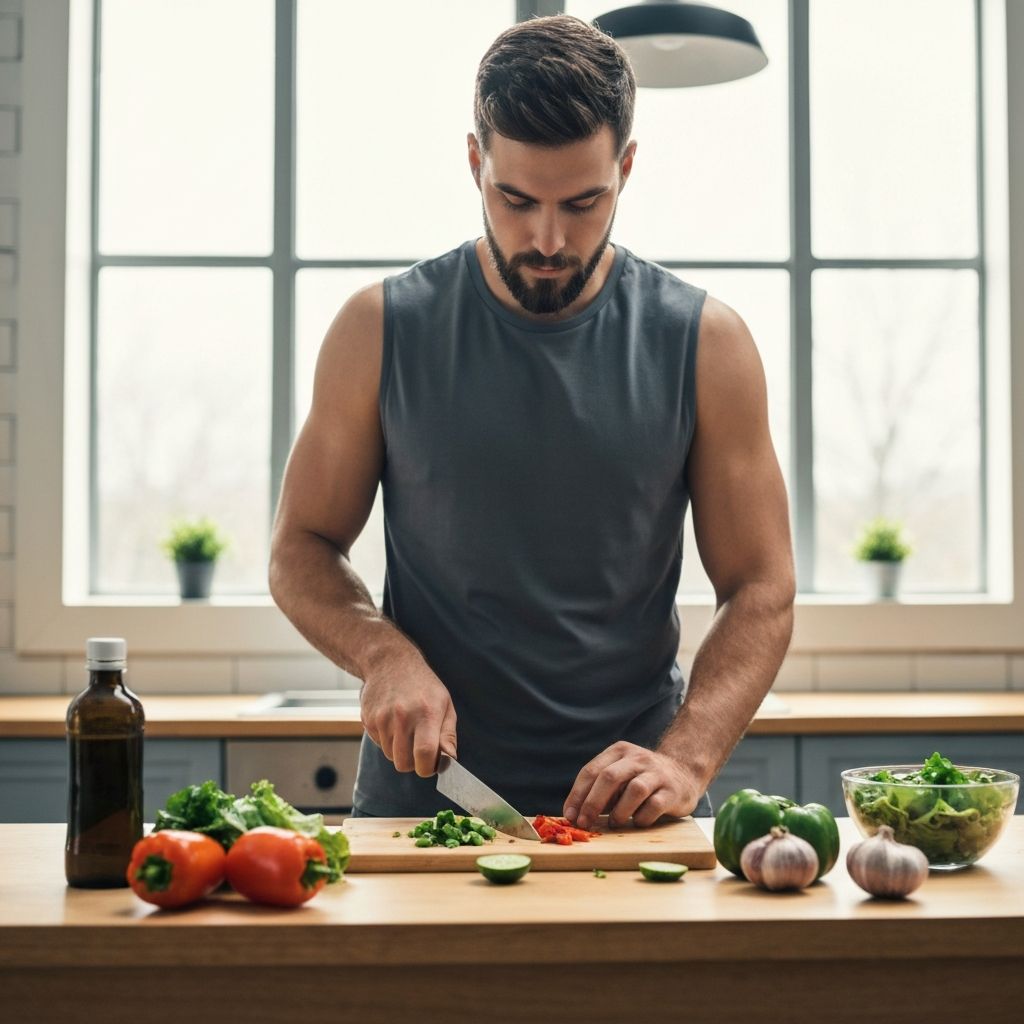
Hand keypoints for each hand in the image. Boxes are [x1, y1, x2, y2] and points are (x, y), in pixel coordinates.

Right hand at [359, 652, 456, 776]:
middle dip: (413, 763)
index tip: (432, 765)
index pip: (425, 755)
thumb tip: (450, 759)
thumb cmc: (423, 686)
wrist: (390, 662)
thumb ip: (448, 734)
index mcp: (427, 713)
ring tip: (406, 729)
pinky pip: (379, 744)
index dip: (428, 768)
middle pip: (404, 763)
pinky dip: (387, 740)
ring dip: (400, 750)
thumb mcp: (445, 704)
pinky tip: (393, 721)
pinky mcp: (368, 720)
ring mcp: (382, 718)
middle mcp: (403, 716)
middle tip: (419, 749)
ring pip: (391, 756)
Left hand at [562, 741, 701, 828]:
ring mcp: (656, 773)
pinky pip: (654, 806)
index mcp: (619, 751)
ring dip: (619, 812)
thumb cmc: (642, 779)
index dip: (578, 795)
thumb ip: (600, 789)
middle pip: (609, 777)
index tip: (570, 815)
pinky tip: (638, 822)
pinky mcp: (672, 791)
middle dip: (592, 802)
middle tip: (584, 822)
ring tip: (614, 823)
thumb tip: (575, 814)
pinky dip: (641, 818)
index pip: (591, 770)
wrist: (683, 772)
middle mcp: (637, 758)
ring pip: (634, 790)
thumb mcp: (620, 774)